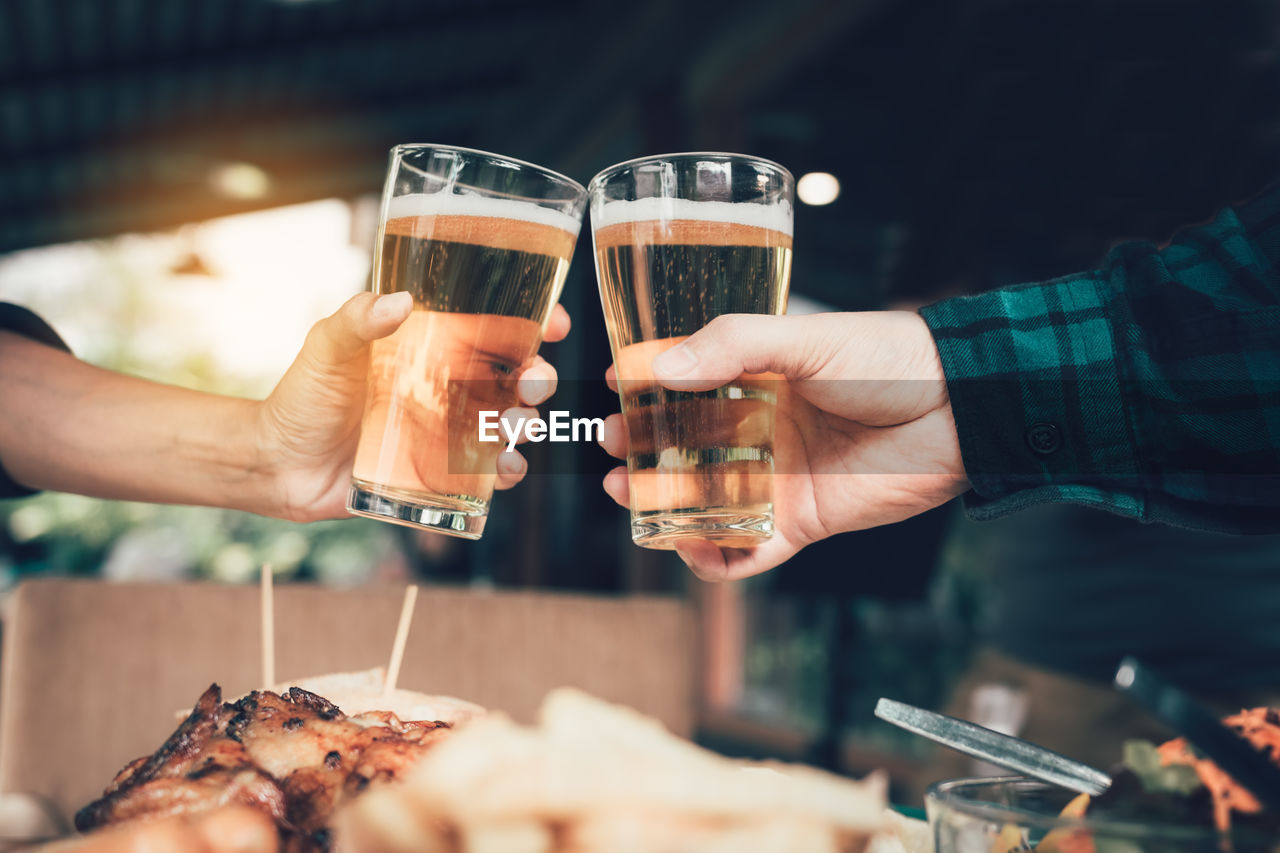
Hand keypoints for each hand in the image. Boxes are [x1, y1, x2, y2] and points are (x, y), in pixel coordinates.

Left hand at [258, 292, 569, 521]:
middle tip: (533, 382)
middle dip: (540, 378)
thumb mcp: (327, 346)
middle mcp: (451, 390)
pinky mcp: (442, 475)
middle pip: (518, 379)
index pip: (496, 330)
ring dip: (527, 425)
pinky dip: (506, 472)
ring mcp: (450, 434)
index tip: (553, 322)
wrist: (278, 462)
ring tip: (514, 427)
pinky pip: (488, 475)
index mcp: (434, 350)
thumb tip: (400, 301)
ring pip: (511, 426)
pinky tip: (503, 467)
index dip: (534, 324)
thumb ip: (359, 319)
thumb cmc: (303, 396)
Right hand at [600, 312, 968, 579]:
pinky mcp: (800, 521)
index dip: (647, 386)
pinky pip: (746, 550)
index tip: (616, 384)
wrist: (960, 411)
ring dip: (660, 504)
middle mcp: (759, 429)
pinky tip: (688, 546)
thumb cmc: (888, 360)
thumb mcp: (806, 339)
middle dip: (639, 449)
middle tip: (612, 445)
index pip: (686, 383)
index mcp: (758, 377)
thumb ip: (736, 346)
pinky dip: (713, 558)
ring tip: (628, 492)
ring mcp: (776, 477)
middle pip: (681, 446)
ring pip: (702, 501)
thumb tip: (663, 369)